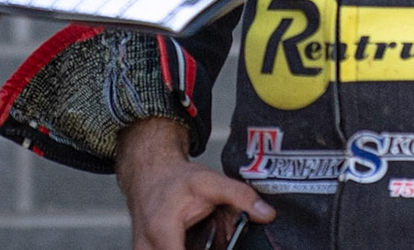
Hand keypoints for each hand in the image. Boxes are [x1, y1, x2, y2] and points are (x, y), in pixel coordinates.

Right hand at [116, 117, 274, 249]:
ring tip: (205, 242)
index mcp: (162, 230)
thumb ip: (239, 196)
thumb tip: (267, 214)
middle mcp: (147, 246)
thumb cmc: (175, 178)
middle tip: (215, 243)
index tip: (220, 247)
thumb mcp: (209, 180)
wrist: (149, 171)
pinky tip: (195, 244)